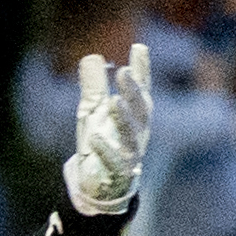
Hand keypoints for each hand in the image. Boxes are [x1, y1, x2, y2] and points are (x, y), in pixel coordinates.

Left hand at [65, 40, 150, 214]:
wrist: (99, 188)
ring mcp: (131, 155)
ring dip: (123, 117)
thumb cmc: (101, 147)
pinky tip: (95, 137)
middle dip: (134, 91)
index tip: (138, 47)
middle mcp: (139, 134)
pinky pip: (113, 162)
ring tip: (114, 101)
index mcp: (136, 117)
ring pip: (130, 135)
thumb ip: (95, 89)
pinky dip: (105, 150)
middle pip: (141, 110)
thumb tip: (92, 58)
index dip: (142, 70)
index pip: (142, 90)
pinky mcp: (119, 175)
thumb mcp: (94, 115)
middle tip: (124, 72)